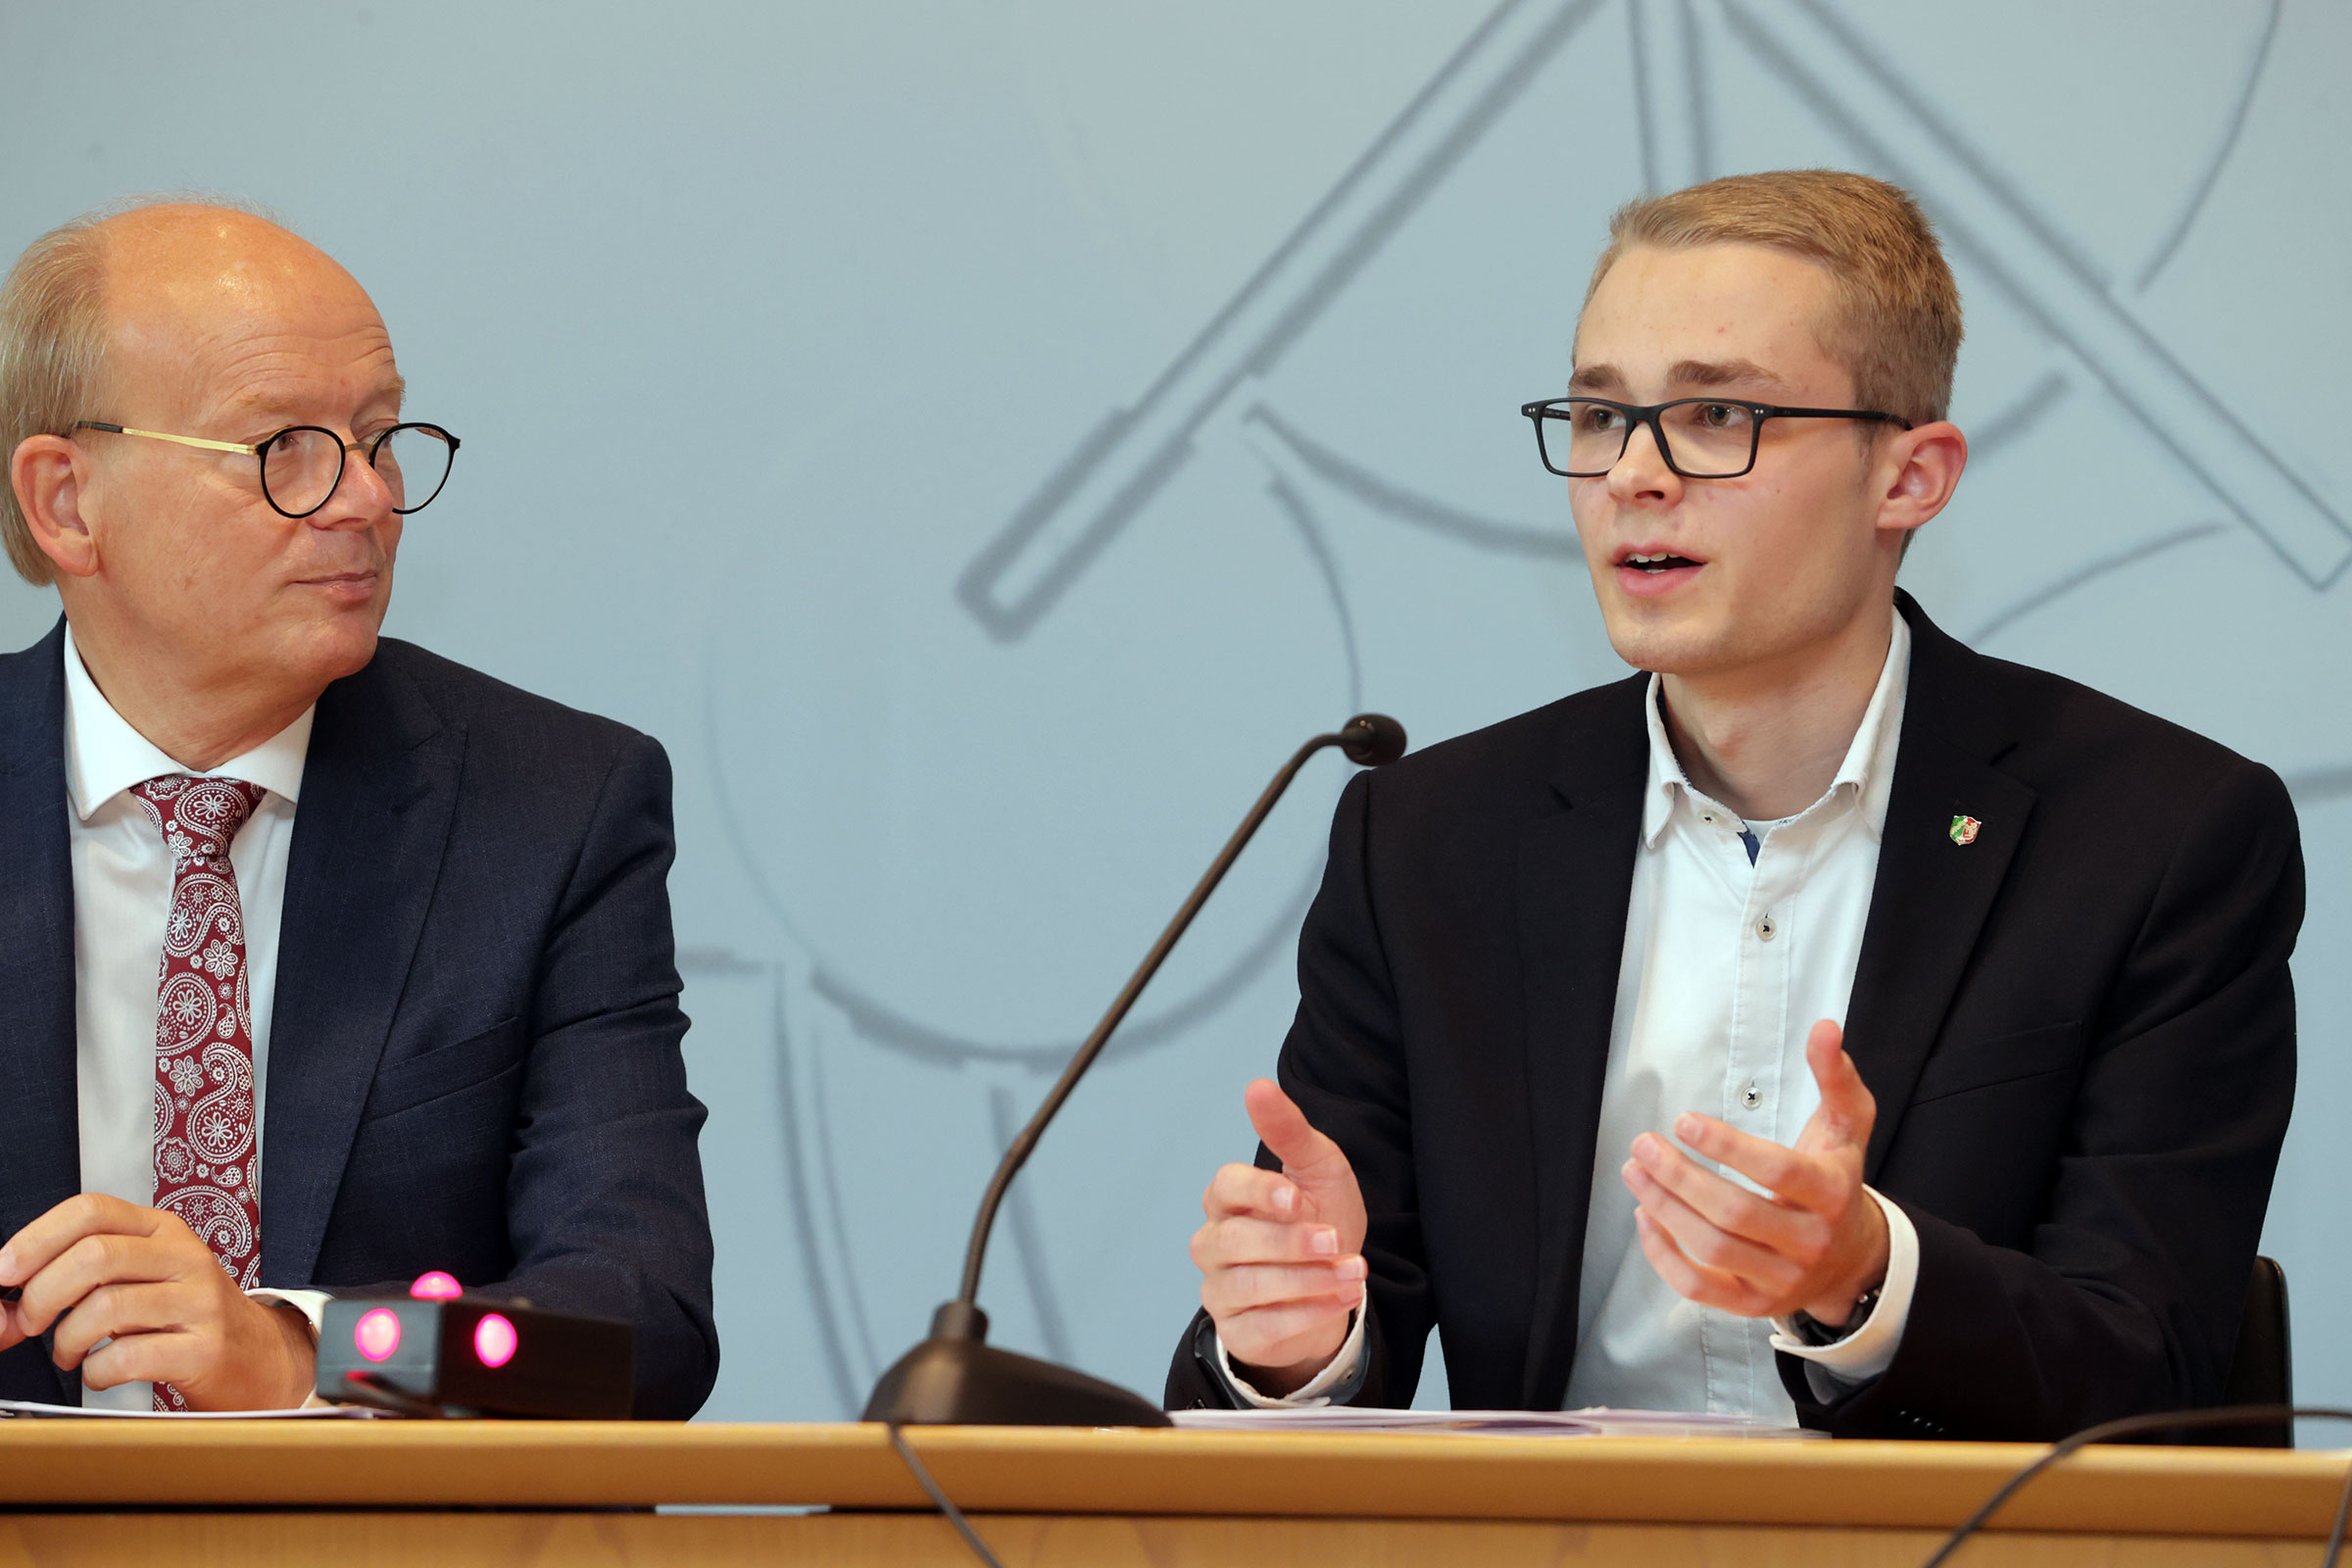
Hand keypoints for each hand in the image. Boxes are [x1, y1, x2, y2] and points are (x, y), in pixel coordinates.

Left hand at [0, 1195, 315, 1409]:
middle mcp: (184, 1257)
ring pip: (104, 1308)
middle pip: (94, 1256)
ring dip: (66, 1341)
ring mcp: (199, 1301)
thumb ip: (84, 1274)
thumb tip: (7, 1298)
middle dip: (41, 1296)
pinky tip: (101, 1372)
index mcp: (163, 1231)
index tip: (4, 1272)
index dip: (36, 1238)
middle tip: (31, 1323)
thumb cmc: (185, 1317)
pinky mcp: (204, 1348)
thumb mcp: (144, 1276)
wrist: (257, 1357)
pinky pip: (125, 1357)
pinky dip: (95, 1373)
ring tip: (70, 1353)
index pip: (91, 1210)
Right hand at [1190, 1079, 1368, 1394]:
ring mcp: (1220, 1289)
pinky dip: (1306, 1314)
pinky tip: (1342, 1299)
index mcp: (1227, 1198)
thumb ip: (1288, 1131)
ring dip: (1306, 1281)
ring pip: (1247, 1286)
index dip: (1259, 1192)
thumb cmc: (1319, 1215)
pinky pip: (1262, 1327)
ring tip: (1353, 1274)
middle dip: (1288, 1243)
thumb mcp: (1316, 1167)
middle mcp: (1214, 1243)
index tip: (1297, 1198)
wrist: (1335, 1281)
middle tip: (1334, 1240)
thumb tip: (1258, 1086)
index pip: (1225, 1187)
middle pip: (1233, 1242)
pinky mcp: (1238, 1332)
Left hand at [1621, 1020, 1889, 1324]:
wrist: (1852, 1258)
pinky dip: (1663, 1255)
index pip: (1776, 1172)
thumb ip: (1835, 1076)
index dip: (1726, 1146)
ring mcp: (1781, 1279)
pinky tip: (1645, 1215)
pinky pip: (1698, 1287)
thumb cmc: (1837, 1181)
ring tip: (1636, 1171)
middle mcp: (1809, 1241)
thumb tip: (1826, 1028)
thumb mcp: (1847, 1126)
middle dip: (1679, 1176)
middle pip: (1735, 1213)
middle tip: (1644, 1143)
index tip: (1684, 1120)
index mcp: (1831, 1193)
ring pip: (1712, 1249)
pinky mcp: (1752, 1303)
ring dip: (1664, 1208)